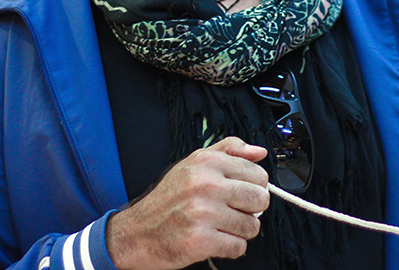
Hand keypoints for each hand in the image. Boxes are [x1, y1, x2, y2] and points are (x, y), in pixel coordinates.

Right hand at [106, 136, 269, 269]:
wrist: (138, 233)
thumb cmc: (168, 199)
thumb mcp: (194, 163)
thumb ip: (229, 150)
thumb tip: (259, 151)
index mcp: (207, 162)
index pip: (258, 173)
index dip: (254, 186)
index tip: (241, 193)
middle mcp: (205, 184)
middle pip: (260, 199)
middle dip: (251, 209)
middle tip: (233, 211)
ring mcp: (203, 213)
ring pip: (252, 226)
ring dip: (240, 231)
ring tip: (221, 226)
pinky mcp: (201, 241)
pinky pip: (238, 247)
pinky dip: (230, 248)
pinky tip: (215, 239)